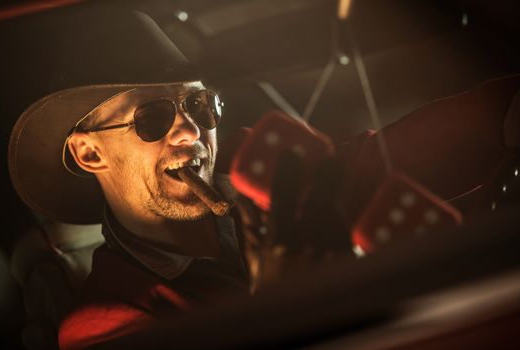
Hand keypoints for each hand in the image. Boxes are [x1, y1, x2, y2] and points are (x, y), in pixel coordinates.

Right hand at [254, 151, 351, 287]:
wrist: (295, 318)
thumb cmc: (270, 285)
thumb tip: (242, 195)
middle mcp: (305, 247)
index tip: (291, 153)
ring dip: (340, 197)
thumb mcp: (253, 256)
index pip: (282, 198)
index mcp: (277, 242)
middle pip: (320, 200)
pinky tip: (347, 210)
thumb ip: (248, 223)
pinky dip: (348, 218)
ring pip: (340, 215)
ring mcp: (331, 255)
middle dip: (327, 175)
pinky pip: (351, 231)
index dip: (287, 172)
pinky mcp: (350, 261)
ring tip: (341, 181)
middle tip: (331, 158)